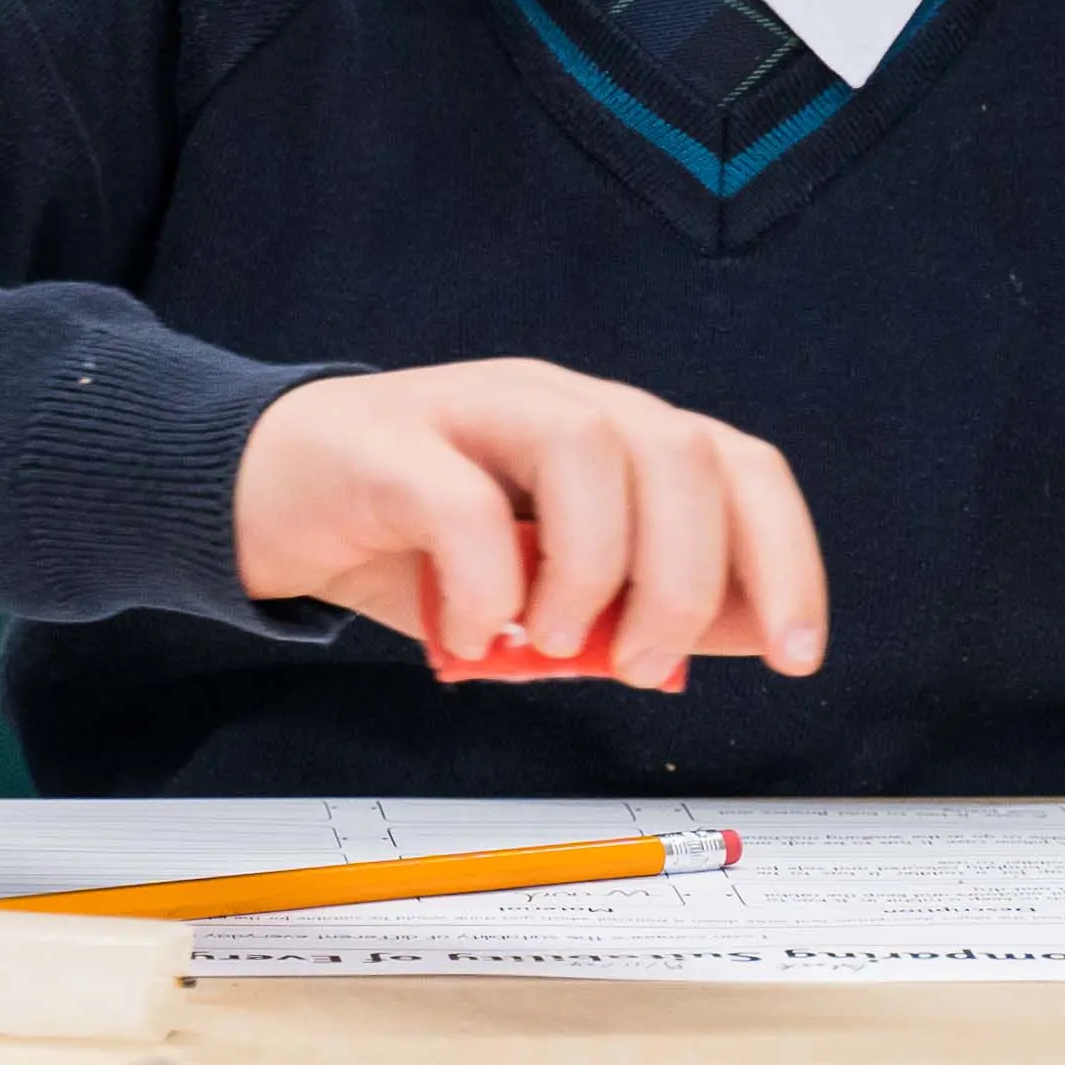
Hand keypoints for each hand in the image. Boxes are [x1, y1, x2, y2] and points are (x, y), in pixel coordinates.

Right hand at [231, 361, 827, 689]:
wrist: (267, 498)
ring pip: (590, 448)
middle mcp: (558, 402)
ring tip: (547, 640)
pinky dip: (484, 583)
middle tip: (637, 662)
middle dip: (685, 579)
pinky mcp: (389, 441)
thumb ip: (637, 606)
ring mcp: (473, 408)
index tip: (797, 651)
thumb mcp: (546, 590)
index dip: (783, 556)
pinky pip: (463, 501)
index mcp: (611, 435)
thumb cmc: (411, 544)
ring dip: (593, 569)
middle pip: (680, 454)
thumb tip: (748, 636)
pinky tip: (467, 631)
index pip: (738, 466)